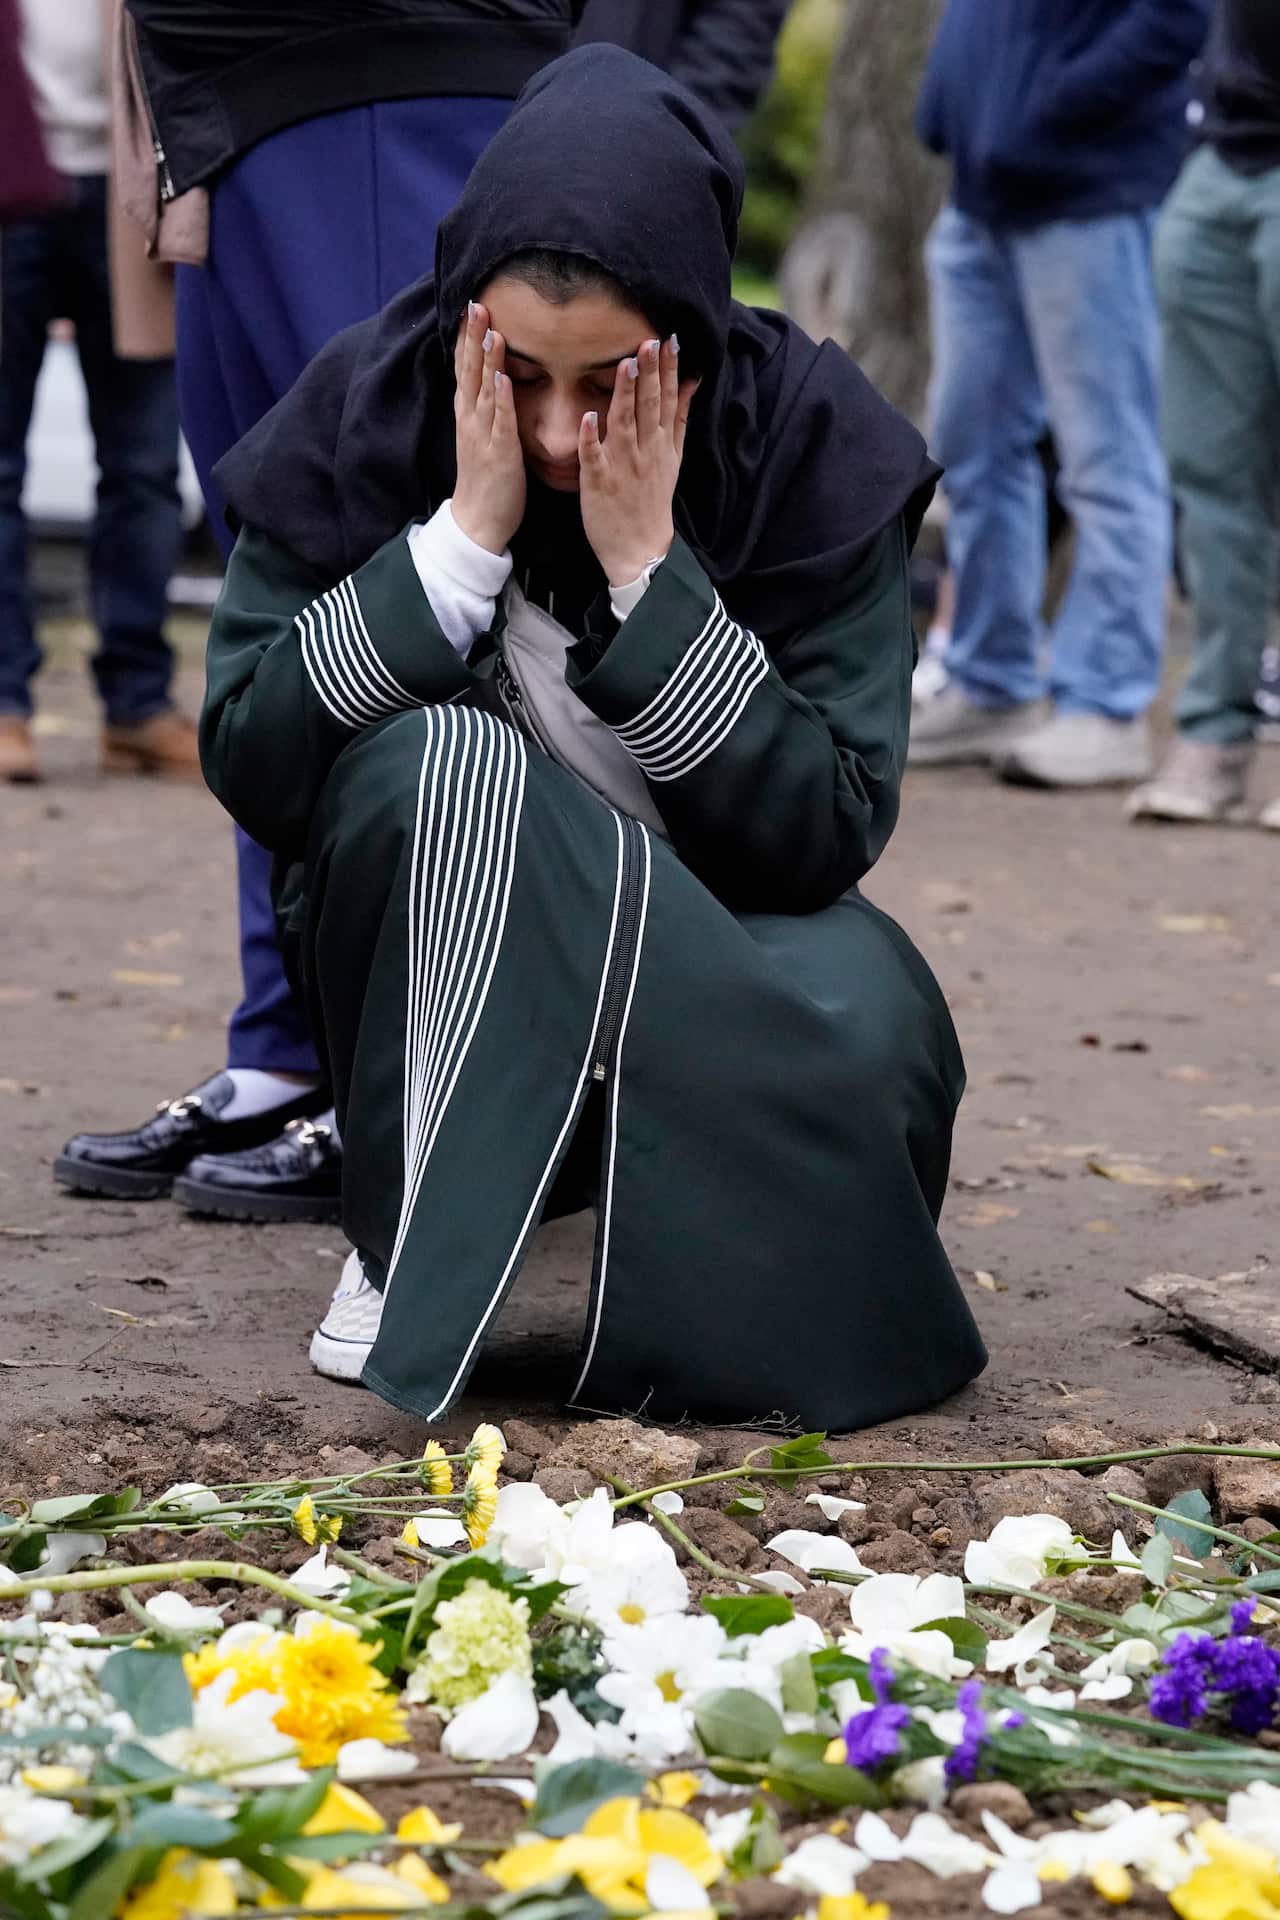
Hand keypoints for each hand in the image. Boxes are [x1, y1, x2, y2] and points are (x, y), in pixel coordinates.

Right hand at [451, 301, 525, 555]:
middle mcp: (471, 419)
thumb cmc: (486, 483)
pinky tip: (502, 375)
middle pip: (470, 370)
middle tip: (475, 303)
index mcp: (468, 415)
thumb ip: (488, 410)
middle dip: (472, 336)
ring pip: (482, 388)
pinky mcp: (498, 453)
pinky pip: (499, 420)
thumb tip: (496, 383)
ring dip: (486, 357)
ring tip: (489, 326)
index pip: (466, 369)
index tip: (470, 308)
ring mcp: (483, 435)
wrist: (477, 524)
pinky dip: (499, 397)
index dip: (466, 339)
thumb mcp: (484, 438)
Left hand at [579, 336, 697, 587]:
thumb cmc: (653, 501)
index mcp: (662, 444)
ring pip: (624, 425)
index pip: (668, 400)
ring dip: (625, 395)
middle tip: (649, 341)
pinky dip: (591, 438)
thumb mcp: (674, 458)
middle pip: (649, 407)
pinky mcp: (599, 483)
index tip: (669, 340)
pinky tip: (588, 416)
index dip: (669, 370)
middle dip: (650, 374)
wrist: (641, 549)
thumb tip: (692, 381)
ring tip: (624, 365)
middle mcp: (645, 451)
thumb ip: (681, 418)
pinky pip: (594, 458)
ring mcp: (622, 466)